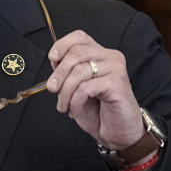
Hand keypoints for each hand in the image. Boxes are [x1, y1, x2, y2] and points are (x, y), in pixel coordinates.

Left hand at [46, 30, 143, 149]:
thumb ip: (67, 72)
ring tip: (63, 106)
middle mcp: (111, 57)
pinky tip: (74, 110)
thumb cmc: (98, 110)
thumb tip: (54, 60)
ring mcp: (116, 69)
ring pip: (79, 71)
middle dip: (59, 73)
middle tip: (52, 89)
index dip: (62, 45)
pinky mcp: (117, 83)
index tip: (52, 59)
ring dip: (65, 92)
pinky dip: (75, 100)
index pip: (80, 37)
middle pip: (76, 53)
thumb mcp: (77, 87)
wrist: (118, 132)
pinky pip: (86, 87)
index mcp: (100, 54)